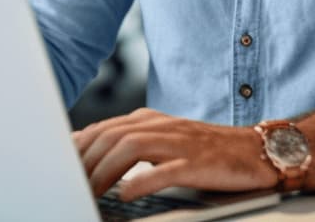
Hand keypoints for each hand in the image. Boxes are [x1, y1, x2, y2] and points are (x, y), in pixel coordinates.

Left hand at [73, 109, 277, 199]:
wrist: (257, 151)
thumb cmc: (208, 151)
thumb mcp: (164, 141)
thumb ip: (130, 144)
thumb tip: (90, 154)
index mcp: (149, 120)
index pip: (101, 129)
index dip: (76, 148)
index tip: (57, 166)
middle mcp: (160, 126)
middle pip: (109, 137)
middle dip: (85, 162)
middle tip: (69, 186)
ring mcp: (179, 143)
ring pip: (129, 148)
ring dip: (104, 171)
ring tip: (90, 192)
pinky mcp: (197, 162)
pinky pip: (165, 170)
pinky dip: (142, 181)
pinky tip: (126, 194)